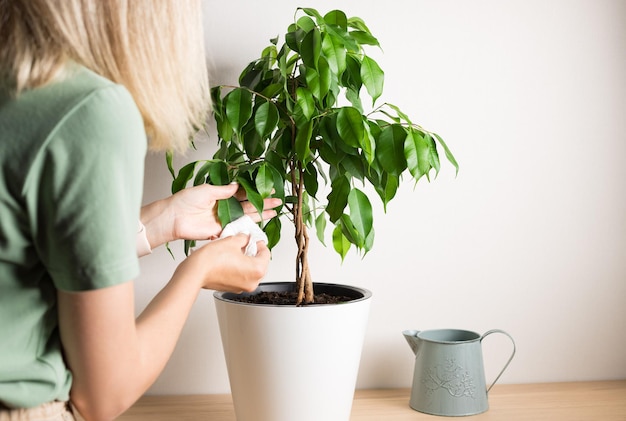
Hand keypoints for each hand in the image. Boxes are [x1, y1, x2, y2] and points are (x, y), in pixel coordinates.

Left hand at [141, 184, 280, 248]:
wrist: (172, 219)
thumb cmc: (184, 201)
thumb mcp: (206, 190)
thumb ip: (224, 190)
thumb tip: (238, 186)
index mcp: (220, 195)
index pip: (243, 193)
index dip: (256, 191)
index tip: (268, 189)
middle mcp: (224, 207)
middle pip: (248, 205)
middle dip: (263, 203)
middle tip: (278, 201)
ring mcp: (224, 219)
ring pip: (246, 217)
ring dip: (261, 215)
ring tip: (275, 212)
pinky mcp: (221, 231)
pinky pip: (237, 229)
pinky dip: (248, 228)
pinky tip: (260, 226)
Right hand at [174, 233, 270, 292]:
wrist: (195, 272)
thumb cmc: (212, 260)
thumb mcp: (232, 241)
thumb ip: (244, 238)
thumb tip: (246, 238)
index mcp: (257, 270)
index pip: (266, 253)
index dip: (259, 243)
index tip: (253, 239)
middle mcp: (252, 282)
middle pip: (259, 264)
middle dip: (252, 252)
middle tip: (244, 243)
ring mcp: (242, 287)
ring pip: (249, 270)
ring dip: (244, 260)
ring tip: (234, 250)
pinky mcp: (232, 288)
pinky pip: (240, 276)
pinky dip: (237, 268)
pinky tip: (228, 259)